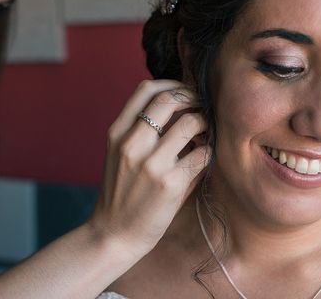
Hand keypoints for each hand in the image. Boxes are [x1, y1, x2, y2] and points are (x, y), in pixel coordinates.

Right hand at [88, 79, 210, 258]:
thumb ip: (140, 129)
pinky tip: (202, 158)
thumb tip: (179, 104)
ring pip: (190, 122)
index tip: (185, 93)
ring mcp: (151, 163)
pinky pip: (202, 153)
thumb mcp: (119, 153)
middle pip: (168, 99)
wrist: (113, 234)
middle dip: (192, 97)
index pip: (145, 89)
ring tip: (204, 133)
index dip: (172, 85)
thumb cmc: (122, 192)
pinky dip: (207, 151)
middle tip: (202, 107)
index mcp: (117, 132)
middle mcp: (131, 143)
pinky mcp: (171, 183)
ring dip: (205, 123)